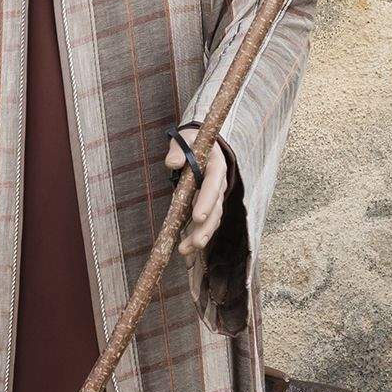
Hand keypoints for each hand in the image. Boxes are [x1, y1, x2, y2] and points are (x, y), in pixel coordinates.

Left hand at [164, 131, 231, 258]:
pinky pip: (206, 223)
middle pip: (216, 209)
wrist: (203, 144)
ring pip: (212, 220)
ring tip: (185, 251)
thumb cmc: (193, 142)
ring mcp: (216, 197)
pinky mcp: (209, 205)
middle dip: (206, 228)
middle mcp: (219, 184)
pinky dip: (197, 235)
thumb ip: (177, 151)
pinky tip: (186, 249)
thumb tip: (172, 163)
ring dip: (200, 236)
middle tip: (194, 244)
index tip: (197, 216)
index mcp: (216, 166)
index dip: (207, 201)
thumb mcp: (185, 140)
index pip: (213, 185)